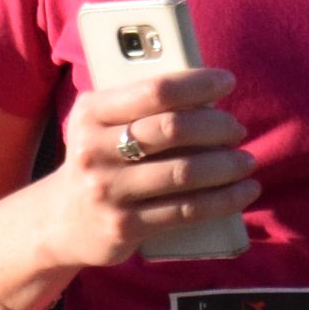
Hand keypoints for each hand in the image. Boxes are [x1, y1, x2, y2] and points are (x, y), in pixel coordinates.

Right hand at [37, 67, 254, 274]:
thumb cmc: (99, 159)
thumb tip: (206, 96)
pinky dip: (223, 201)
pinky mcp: (125, 226)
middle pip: (172, 130)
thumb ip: (139, 106)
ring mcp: (108, 191)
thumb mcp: (102, 124)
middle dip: (216, 127)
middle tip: (237, 130)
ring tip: (247, 161)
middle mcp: (94, 150)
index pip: (154, 90)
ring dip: (226, 166)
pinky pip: (185, 211)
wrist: (61, 221)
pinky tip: (244, 192)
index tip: (226, 82)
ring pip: (184, 173)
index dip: (197, 84)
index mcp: (91, 112)